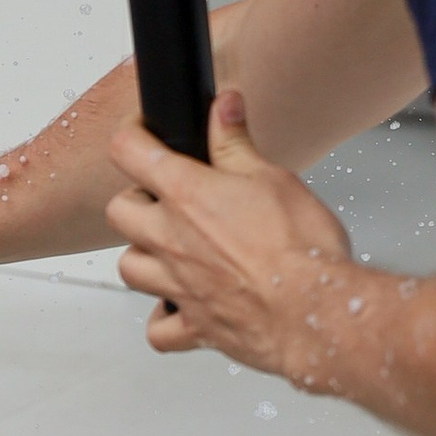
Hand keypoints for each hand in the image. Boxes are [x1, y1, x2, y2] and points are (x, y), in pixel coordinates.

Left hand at [106, 89, 357, 381]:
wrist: (316, 311)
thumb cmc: (300, 247)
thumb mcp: (273, 176)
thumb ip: (236, 142)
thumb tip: (224, 106)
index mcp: (187, 195)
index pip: (129, 151)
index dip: (132, 135)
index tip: (144, 133)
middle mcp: (171, 240)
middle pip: (119, 212)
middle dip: (136, 199)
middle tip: (164, 197)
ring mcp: (178, 286)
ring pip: (129, 267)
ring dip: (143, 255)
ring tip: (170, 248)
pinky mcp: (196, 327)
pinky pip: (159, 329)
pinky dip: (164, 318)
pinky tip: (180, 306)